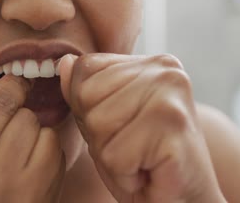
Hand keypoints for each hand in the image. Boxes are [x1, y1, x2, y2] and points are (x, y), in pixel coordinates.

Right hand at [0, 75, 65, 202]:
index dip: (11, 85)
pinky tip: (27, 166)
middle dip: (15, 118)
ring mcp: (27, 193)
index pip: (1, 103)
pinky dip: (46, 154)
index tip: (15, 82)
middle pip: (26, 117)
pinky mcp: (46, 200)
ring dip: (34, 136)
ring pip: (47, 135)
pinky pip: (57, 159)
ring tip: (15, 151)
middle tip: (3, 130)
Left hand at [59, 54, 225, 202]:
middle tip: (133, 148)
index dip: (88, 107)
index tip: (121, 128)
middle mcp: (166, 70)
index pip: (85, 67)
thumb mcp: (103, 123)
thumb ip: (83, 92)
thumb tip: (65, 62)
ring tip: (140, 160)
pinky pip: (115, 155)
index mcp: (151, 63)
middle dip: (98, 134)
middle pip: (86, 95)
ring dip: (111, 156)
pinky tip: (149, 172)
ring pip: (97, 124)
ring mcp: (172, 94)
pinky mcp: (174, 125)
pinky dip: (125, 176)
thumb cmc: (143, 163)